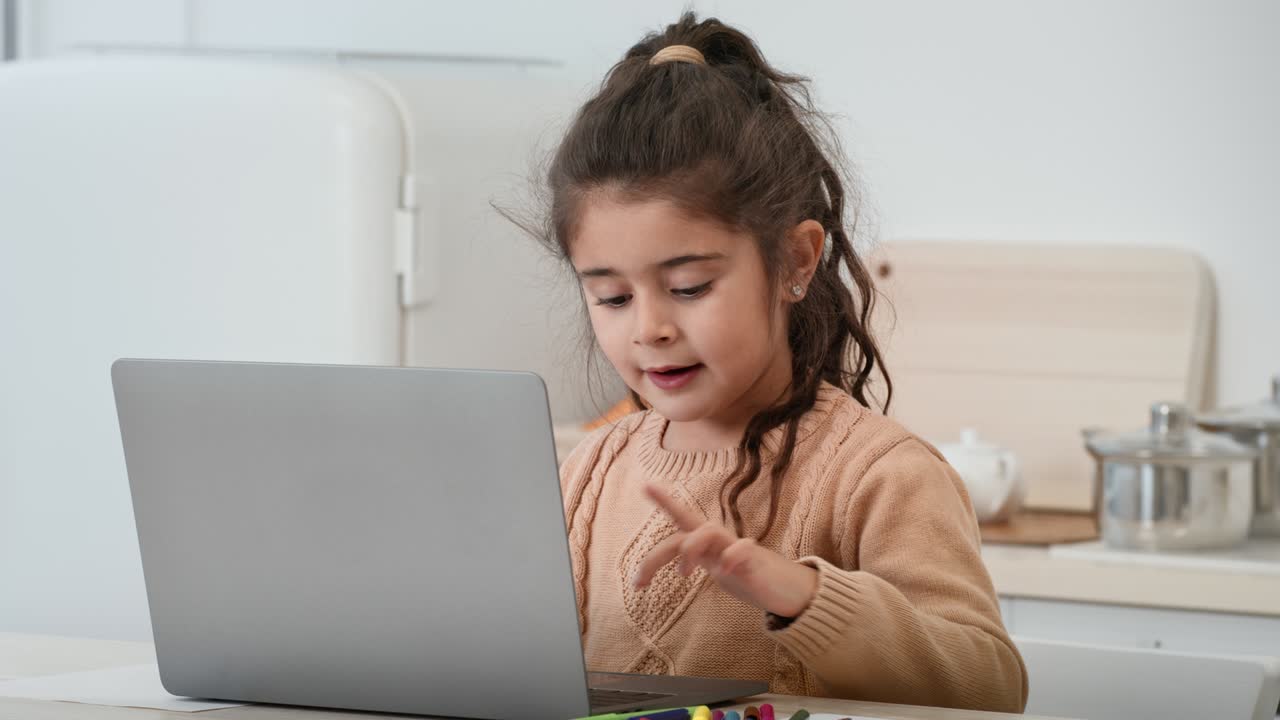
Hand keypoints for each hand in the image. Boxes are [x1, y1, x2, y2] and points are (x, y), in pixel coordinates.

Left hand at [633, 482, 818, 618]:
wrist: (792, 591)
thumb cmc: (752, 577)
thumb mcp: (718, 569)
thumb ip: (700, 561)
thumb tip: (676, 561)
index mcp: (709, 544)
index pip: (683, 518)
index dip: (666, 501)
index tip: (645, 486)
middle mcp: (721, 541)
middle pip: (685, 531)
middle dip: (656, 556)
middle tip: (638, 583)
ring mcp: (738, 550)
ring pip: (708, 532)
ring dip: (690, 551)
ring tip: (684, 575)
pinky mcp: (757, 563)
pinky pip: (741, 552)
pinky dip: (730, 559)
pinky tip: (724, 572)